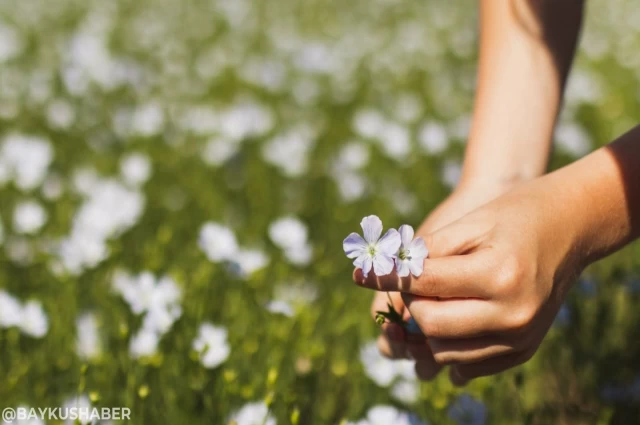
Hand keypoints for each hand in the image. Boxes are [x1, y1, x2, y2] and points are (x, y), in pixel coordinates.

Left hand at [369, 180, 518, 379]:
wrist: (570, 226)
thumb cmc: (515, 214)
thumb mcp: (469, 223)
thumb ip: (425, 252)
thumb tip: (378, 275)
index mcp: (498, 276)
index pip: (423, 285)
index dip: (387, 276)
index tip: (360, 273)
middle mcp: (512, 314)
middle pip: (430, 325)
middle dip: (411, 302)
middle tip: (414, 281)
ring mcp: (521, 337)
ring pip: (445, 351)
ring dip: (427, 327)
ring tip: (434, 298)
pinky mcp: (524, 349)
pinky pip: (470, 364)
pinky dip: (450, 346)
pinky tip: (448, 321)